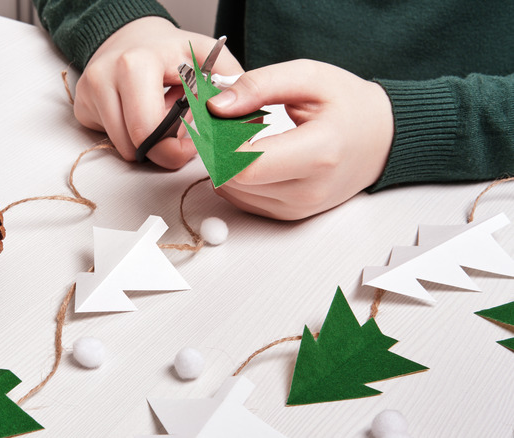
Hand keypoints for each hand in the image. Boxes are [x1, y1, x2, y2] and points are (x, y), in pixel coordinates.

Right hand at [74, 17, 242, 168]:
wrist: (132, 37)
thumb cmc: (172, 51)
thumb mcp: (209, 57)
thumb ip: (231, 84)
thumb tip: (244, 118)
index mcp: (137, 64)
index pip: (151, 130)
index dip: (178, 147)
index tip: (196, 143)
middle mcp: (105, 77)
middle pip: (135, 145)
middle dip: (163, 148)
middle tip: (181, 133)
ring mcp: (89, 93)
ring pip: (124, 148)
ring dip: (148, 143)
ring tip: (161, 117)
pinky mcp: (82, 107)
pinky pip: (111, 141)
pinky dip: (131, 137)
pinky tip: (141, 115)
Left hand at [207, 59, 393, 219]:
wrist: (382, 138)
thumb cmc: (349, 105)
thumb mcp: (308, 77)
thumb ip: (259, 86)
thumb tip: (216, 106)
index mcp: (319, 154)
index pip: (246, 165)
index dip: (218, 142)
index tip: (214, 117)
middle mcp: (309, 190)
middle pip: (234, 180)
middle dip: (217, 148)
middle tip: (225, 120)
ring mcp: (299, 208)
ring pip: (233, 191)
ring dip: (224, 163)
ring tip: (243, 134)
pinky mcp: (288, 215)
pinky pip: (242, 199)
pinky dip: (235, 176)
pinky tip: (250, 153)